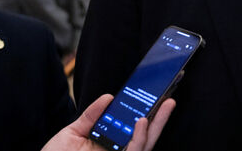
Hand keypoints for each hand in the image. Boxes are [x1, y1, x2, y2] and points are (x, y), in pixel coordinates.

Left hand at [41, 94, 175, 150]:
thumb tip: (109, 97)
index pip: (132, 129)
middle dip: (159, 120)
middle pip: (144, 137)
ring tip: (151, 112)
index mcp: (108, 144)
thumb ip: (91, 116)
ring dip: (150, 129)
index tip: (154, 97)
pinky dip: (138, 140)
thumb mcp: (72, 133)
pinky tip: (140, 125)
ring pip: (143, 147)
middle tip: (169, 100)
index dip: (146, 114)